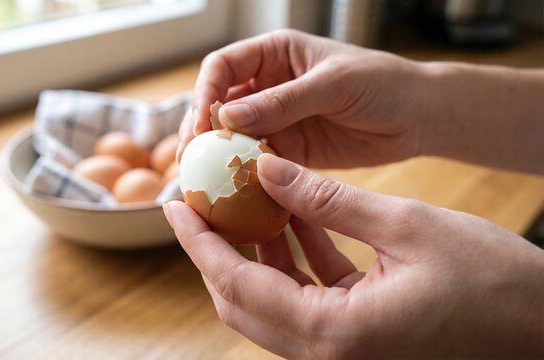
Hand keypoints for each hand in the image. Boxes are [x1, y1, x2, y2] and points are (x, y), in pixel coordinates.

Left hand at [163, 154, 543, 358]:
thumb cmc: (493, 283)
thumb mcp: (405, 225)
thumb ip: (327, 200)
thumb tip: (267, 170)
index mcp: (334, 334)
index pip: (237, 284)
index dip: (200, 242)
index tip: (175, 206)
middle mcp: (328, 356)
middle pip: (242, 301)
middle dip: (217, 250)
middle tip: (202, 205)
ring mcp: (342, 355)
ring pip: (271, 302)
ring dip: (256, 254)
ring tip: (247, 204)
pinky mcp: (358, 343)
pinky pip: (307, 302)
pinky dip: (294, 263)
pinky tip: (294, 223)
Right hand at [177, 29, 426, 168]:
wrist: (418, 117)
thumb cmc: (382, 83)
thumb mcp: (331, 85)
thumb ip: (281, 101)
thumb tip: (226, 117)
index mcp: (274, 55)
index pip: (223, 67)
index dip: (205, 92)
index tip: (204, 123)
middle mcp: (268, 86)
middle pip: (218, 104)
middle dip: (201, 128)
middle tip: (191, 158)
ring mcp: (277, 120)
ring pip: (233, 136)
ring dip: (216, 156)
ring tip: (202, 179)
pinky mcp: (289, 150)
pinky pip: (257, 161)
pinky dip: (243, 174)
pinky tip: (233, 190)